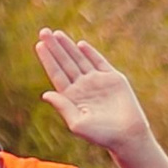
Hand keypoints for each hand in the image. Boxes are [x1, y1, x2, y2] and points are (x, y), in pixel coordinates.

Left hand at [36, 28, 151, 156]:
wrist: (127, 135)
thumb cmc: (101, 134)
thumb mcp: (77, 123)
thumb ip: (63, 107)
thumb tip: (45, 94)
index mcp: (72, 97)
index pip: (57, 74)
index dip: (48, 59)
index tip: (39, 45)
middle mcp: (82, 87)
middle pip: (66, 63)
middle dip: (55, 47)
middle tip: (43, 31)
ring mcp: (97, 81)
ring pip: (80, 59)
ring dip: (69, 46)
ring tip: (57, 34)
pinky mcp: (113, 78)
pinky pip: (99, 62)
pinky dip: (91, 53)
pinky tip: (80, 44)